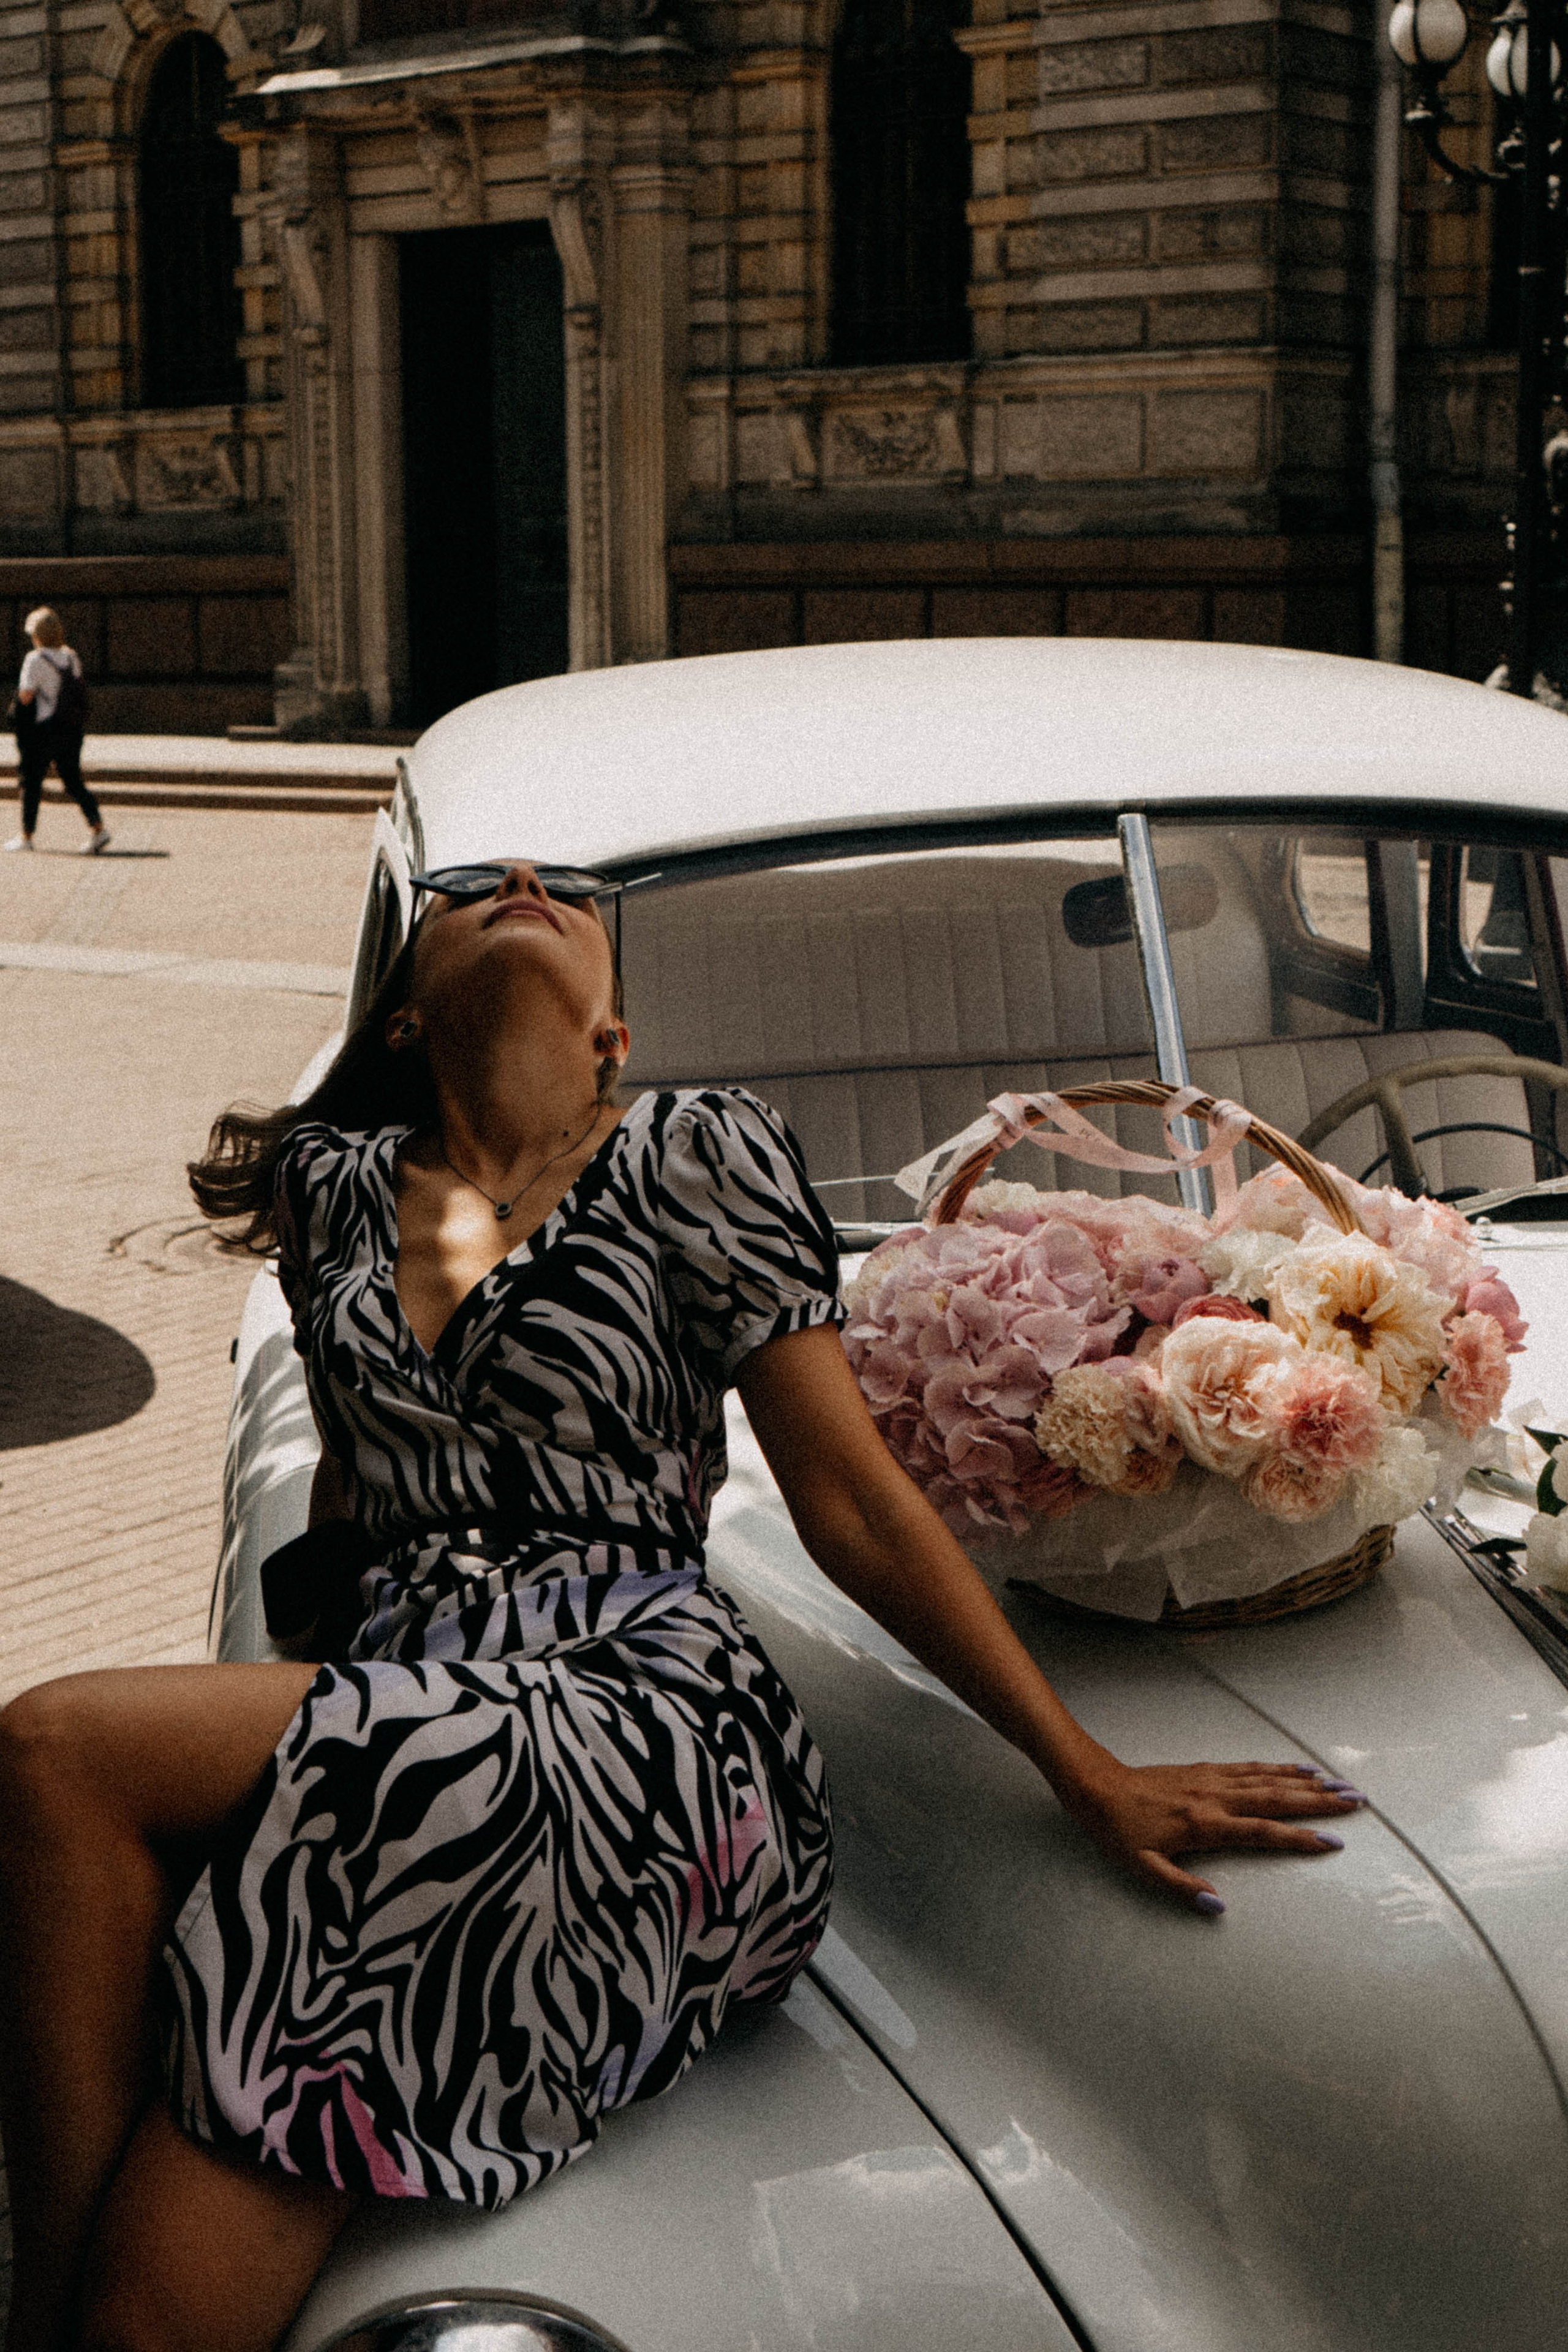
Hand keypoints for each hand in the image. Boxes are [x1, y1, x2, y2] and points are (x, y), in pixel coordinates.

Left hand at [1061, 1759, 1364, 1912]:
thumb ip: (1181, 1887)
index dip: (1298, 1839)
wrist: (1097, 1786)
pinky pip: (1250, 1767)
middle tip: (1357, 1802)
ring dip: (1307, 1782)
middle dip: (1320, 1802)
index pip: (1262, 1833)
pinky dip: (1278, 1767)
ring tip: (1341, 1784)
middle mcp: (1215, 1799)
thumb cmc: (1119, 1830)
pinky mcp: (1206, 1769)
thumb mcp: (1142, 1867)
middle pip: (1276, 1799)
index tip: (1331, 1843)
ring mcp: (1213, 1780)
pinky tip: (1299, 1769)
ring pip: (1268, 1779)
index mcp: (1204, 1826)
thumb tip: (1218, 1906)